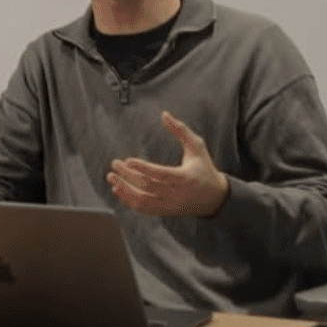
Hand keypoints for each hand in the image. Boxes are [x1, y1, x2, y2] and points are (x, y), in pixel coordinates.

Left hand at [107, 111, 230, 217]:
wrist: (215, 198)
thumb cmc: (204, 168)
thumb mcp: (197, 147)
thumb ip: (181, 130)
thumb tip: (164, 114)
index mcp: (186, 178)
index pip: (162, 175)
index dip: (143, 168)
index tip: (127, 160)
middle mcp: (178, 194)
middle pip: (148, 186)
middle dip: (128, 176)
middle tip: (114, 164)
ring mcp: (171, 205)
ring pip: (143, 200)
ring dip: (124, 190)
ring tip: (111, 178)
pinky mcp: (166, 212)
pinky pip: (144, 209)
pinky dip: (129, 200)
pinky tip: (118, 189)